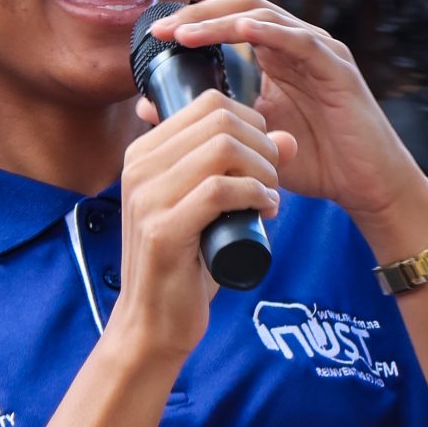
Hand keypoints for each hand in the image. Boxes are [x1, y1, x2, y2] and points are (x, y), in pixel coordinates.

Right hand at [109, 89, 286, 367]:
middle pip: (218, 119)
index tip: (265, 156)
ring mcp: (146, 198)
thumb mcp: (212, 207)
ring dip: (262, 169)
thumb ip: (243, 170)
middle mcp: (138, 167)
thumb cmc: (185, 264)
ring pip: (221, 149)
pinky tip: (267, 210)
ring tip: (271, 195)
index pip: (207, 103)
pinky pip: (220, 190)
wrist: (153, 323)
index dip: (252, 122)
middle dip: (261, 144)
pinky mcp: (162, 230)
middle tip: (273, 178)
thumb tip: (289, 137)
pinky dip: (254, 194)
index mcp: (144, 153)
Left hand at [149, 0, 427, 231]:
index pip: (231, 11)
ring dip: (219, 21)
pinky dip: (270, 32)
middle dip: (198, 5)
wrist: (366, 185)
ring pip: (263, 16)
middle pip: (242, 2)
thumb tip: (150, 106)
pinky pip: (300, 41)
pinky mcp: (337, 67)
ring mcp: (318, 50)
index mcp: (274, 54)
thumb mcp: (249, 135)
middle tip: (158, 17)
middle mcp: (295, 42)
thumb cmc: (314, 160)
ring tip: (183, 32)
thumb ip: (208, 115)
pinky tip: (242, 31)